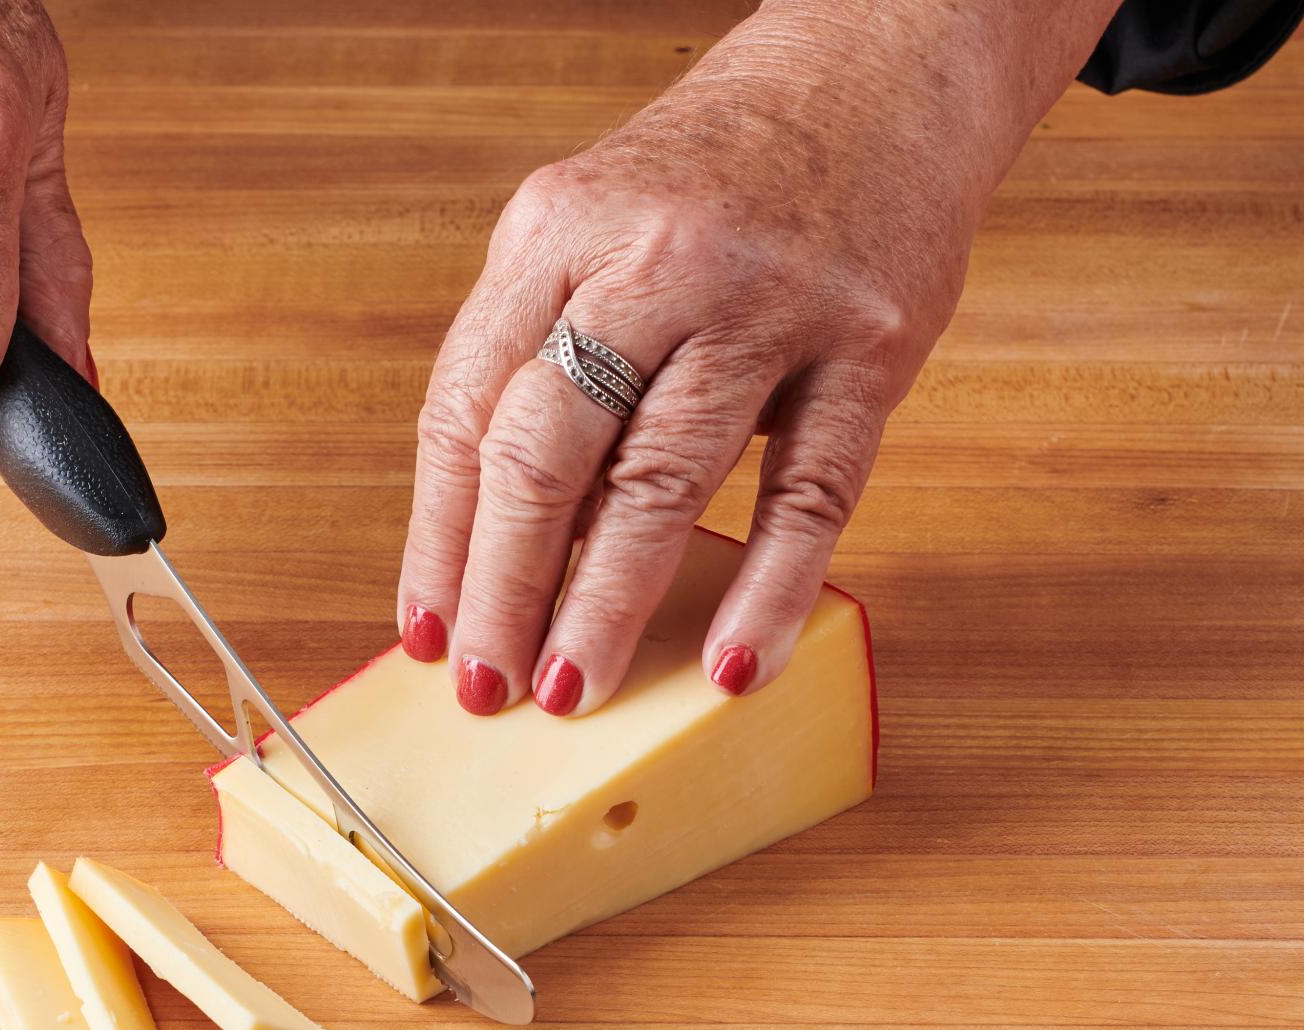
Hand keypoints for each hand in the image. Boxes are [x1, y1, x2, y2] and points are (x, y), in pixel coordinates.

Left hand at [398, 0, 1117, 713]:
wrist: (880, 66)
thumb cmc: (718, 172)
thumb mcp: (594, 227)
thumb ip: (546, 359)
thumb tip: (506, 541)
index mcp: (557, 227)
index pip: (466, 406)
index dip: (438, 534)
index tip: (424, 627)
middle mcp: (654, 258)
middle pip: (547, 448)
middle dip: (503, 585)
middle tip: (483, 684)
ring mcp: (767, 301)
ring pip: (663, 478)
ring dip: (606, 603)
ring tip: (570, 689)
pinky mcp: (870, 342)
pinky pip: (812, 490)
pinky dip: (769, 589)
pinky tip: (732, 663)